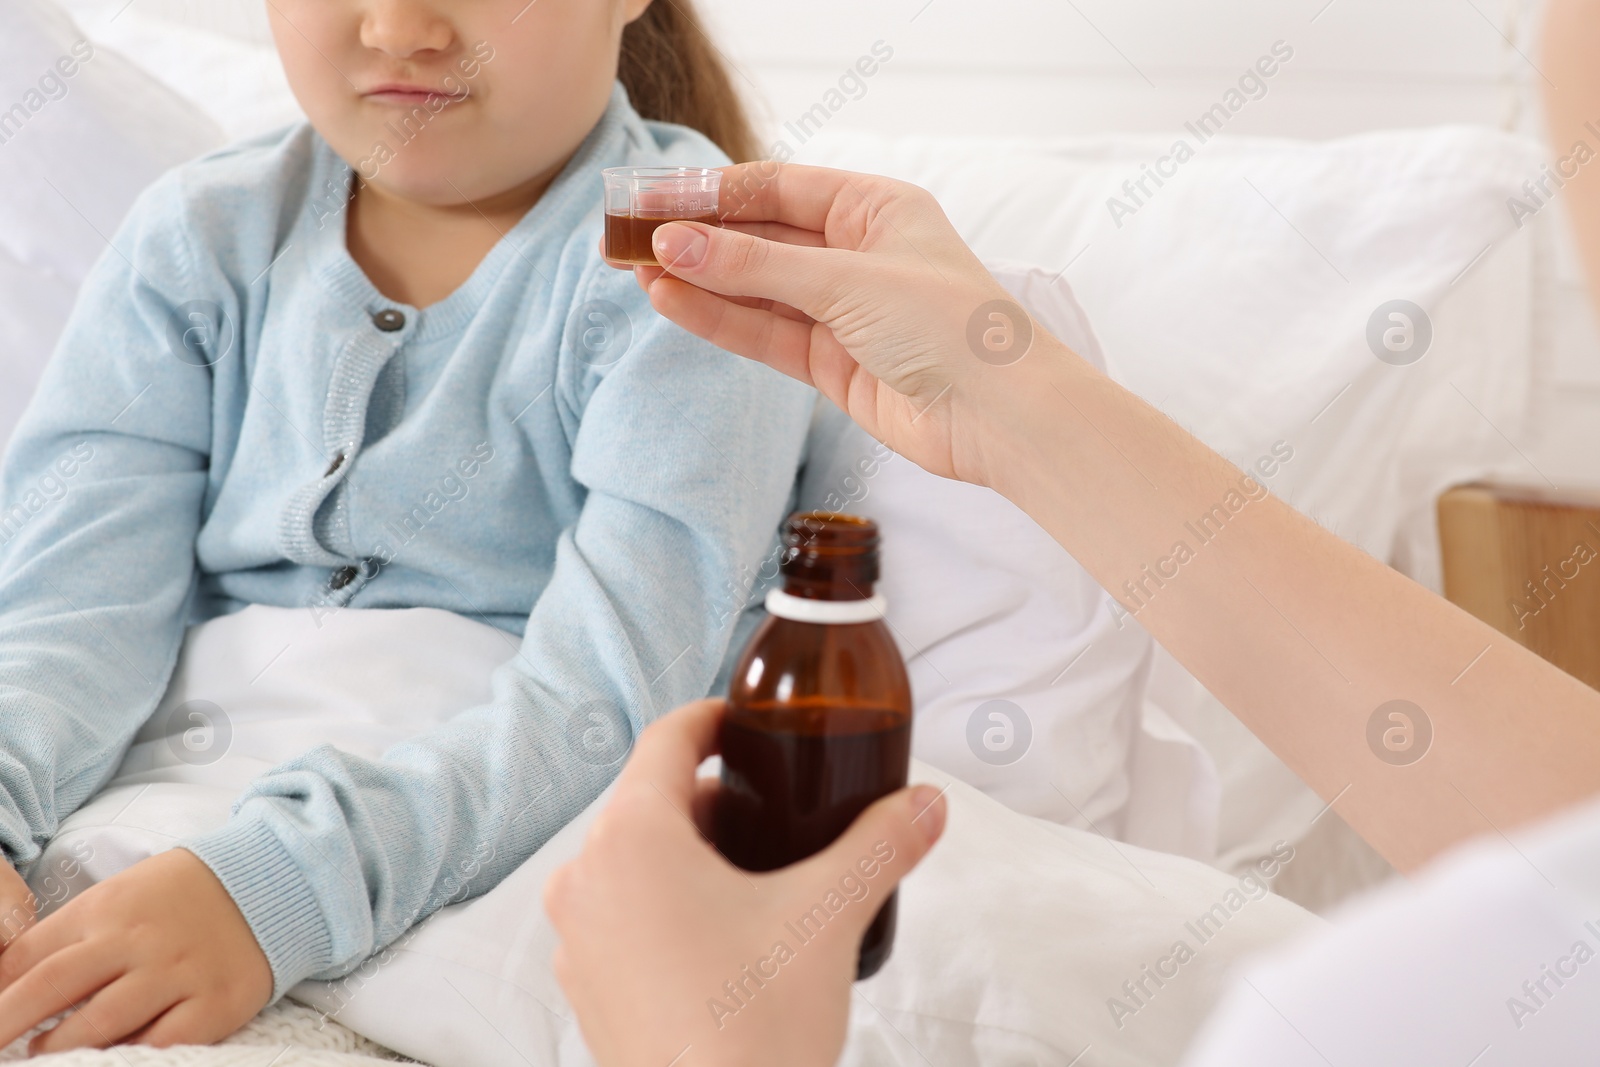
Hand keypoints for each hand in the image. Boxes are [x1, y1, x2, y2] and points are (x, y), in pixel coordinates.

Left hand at [0, 848, 272, 1053]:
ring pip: (101, 1023)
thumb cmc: (179, 898)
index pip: (29, 956)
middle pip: (52, 987)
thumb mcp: (117, 898)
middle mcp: (139, 939)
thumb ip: (64, 938)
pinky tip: (112, 1058)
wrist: (270, 882)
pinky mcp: (215, 1003)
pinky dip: (130, 1056)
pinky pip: (162, 1043)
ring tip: (42, 1055)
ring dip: (60, 1048)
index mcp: (107, 907)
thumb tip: (4, 985)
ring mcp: (179, 972)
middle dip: (5, 1023)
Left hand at [545, 699, 946, 1066]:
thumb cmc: (757, 1028)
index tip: (755, 726)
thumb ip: (879, 845)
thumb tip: (925, 802)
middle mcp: (585, 877)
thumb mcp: (828, 918)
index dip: (715, 720)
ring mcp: (576, 937)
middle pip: (650, 799)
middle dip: (717, 795)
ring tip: (761, 876)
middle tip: (781, 809)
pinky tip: (725, 936)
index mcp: (631, 838)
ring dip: (692, 850)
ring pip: (633, 858)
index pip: (667, 738)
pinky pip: (621, 912)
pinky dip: (666, 901)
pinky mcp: (584, 986)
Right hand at [625, 163, 1051, 489]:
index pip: (778, 187)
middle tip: (627, 236)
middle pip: (760, 237)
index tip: (652, 198)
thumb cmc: (949, 326)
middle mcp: (857, 254)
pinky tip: (672, 301)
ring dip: (699, 280)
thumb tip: (675, 243)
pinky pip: (764, 333)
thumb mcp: (846, 281)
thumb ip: (756, 265)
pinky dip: (719, 319)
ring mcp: (843, 311)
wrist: (1000, 416)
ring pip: (756, 288)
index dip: (712, 193)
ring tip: (634, 270)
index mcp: (875, 208)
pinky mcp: (833, 363)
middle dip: (697, 237)